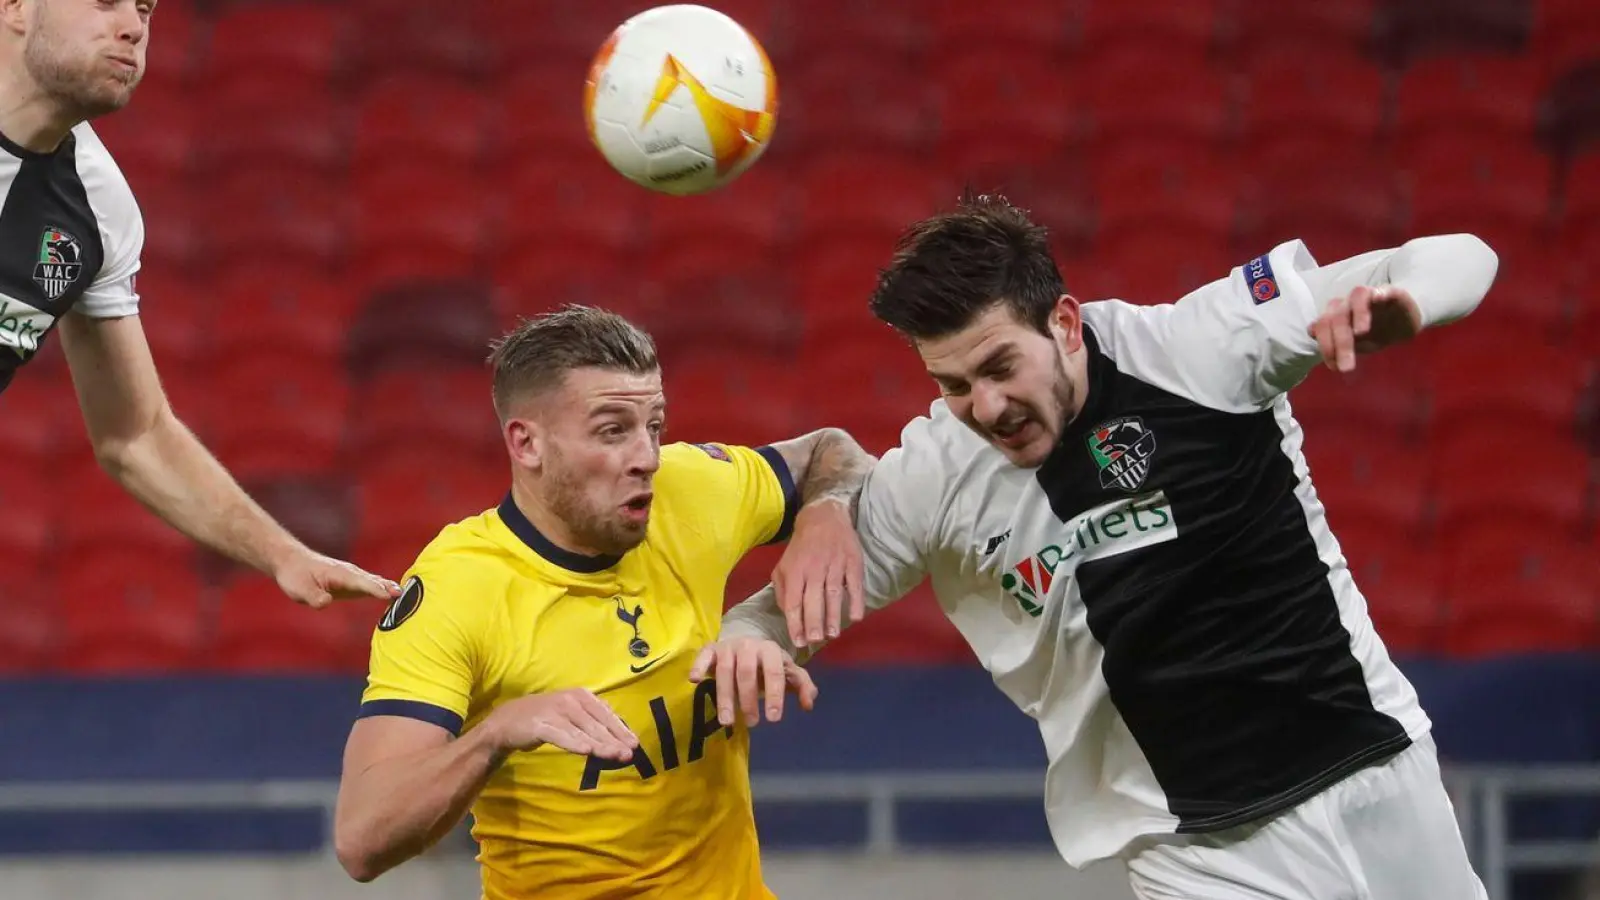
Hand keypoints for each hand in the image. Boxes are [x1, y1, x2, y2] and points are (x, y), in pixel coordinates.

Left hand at [275, 549, 400, 608]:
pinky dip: (383, 587)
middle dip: (387, 587)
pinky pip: (371, 583)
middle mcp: (349, 573)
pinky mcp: (351, 581)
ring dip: (388, 587)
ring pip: (374, 580)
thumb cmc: (295, 576)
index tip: (390, 595)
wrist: (292, 562)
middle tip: (403, 594)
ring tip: (402, 593)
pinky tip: (393, 593)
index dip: (376, 589)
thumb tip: (325, 602)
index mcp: (339, 574)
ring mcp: (352, 576)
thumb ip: (314, 596)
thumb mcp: (299, 589)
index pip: (361, 583)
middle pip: (372, 581)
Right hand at [484, 688, 637, 760]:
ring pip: (582, 731)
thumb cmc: (547, 718)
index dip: (621, 729)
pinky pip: (561, 735)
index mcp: (581, 695)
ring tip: (614, 755)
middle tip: (629, 754)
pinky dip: (574, 743)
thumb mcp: (572, 714)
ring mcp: (555, 711)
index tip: (634, 744)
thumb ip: (593, 721)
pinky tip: (586, 751)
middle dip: (614, 740)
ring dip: (600, 744)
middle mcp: (570, 700)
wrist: (508, 721)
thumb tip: (619, 734)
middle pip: (597, 724)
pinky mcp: (541, 724)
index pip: (606, 714)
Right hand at [690, 637, 817, 727]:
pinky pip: (703, 655)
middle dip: (749, 699)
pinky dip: (698, 665)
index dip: (775, 695)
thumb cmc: (767, 664)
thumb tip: (808, 704)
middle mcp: (749, 645)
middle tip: (752, 723)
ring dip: (725, 696)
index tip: (773, 718)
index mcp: (770, 650)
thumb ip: (801, 685)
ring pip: (725, 670)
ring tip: (727, 721)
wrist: (745, 643)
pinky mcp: (711, 649)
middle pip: (747, 672)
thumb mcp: (787, 671)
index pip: (774, 672)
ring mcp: (728, 647)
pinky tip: (694, 680)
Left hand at [773, 498, 864, 649]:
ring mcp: (834, 564)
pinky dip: (856, 600)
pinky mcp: (852, 561)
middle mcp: (813, 568)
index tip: (799, 641)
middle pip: (813, 600)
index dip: (795, 623)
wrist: (823, 517)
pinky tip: (856, 616)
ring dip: (833, 616)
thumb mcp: (783, 565)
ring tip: (833, 635)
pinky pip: (855, 584)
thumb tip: (787, 613)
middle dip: (813, 623)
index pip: (793, 602)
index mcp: (794, 570)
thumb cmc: (801, 548)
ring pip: (833, 594)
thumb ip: (782, 590)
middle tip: (815, 640)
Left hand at [1306, 285, 1422, 372]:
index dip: (1326, 346)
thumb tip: (1311, 332)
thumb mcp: (1355, 344)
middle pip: (1337, 317)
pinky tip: (1377, 302)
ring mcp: (1367, 297)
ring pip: (1354, 300)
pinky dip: (1374, 296)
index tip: (1334, 368)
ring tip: (1361, 334)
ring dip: (1356, 316)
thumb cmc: (1376, 333)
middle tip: (1347, 367)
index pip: (1323, 326)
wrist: (1405, 321)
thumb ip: (1334, 342)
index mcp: (1336, 316)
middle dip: (1340, 344)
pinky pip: (1377, 291)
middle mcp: (1348, 304)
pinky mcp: (1387, 292)